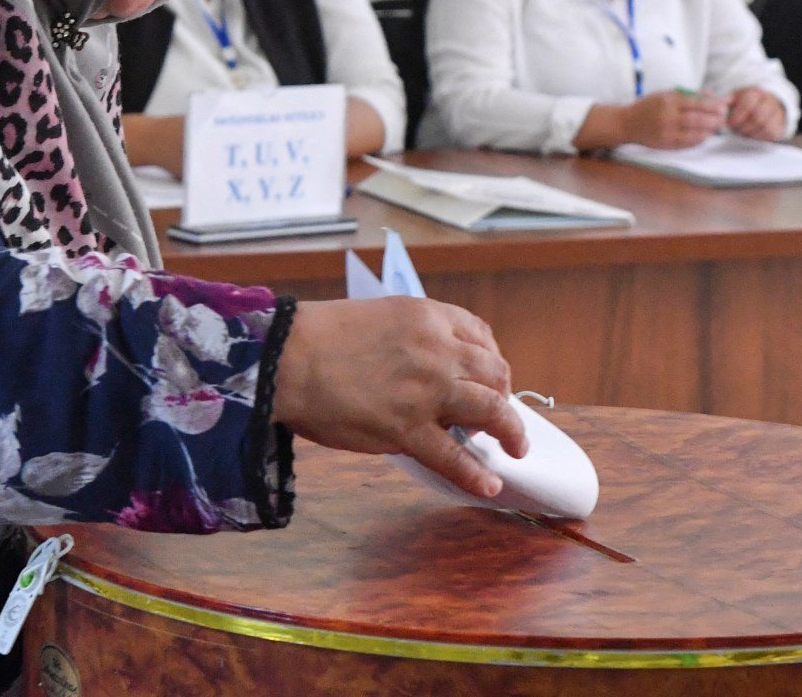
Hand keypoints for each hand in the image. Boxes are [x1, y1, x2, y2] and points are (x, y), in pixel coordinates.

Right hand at [273, 298, 527, 498]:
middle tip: (499, 413)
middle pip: (494, 373)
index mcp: (428, 318)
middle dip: (504, 394)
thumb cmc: (319, 336)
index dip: (491, 360)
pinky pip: (454, 457)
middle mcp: (438, 351)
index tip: (490, 377)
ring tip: (515, 448)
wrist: (286, 357)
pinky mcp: (407, 429)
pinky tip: (490, 484)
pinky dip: (476, 474)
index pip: (480, 336)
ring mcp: (427, 392)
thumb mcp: (379, 317)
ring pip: (491, 411)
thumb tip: (427, 367)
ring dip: (511, 431)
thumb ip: (411, 338)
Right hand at [621, 90, 725, 148]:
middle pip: (697, 119)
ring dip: (708, 131)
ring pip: (694, 133)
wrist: (627, 123)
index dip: (712, 106)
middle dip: (713, 120)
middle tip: (723, 119)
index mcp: (668, 101)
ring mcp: (666, 132)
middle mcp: (667, 117)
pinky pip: (687, 143)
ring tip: (716, 128)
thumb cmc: (648, 106)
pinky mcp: (665, 144)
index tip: (723, 107)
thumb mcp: (666, 95)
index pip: (695, 103)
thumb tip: (712, 95)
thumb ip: (688, 94)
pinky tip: (704, 136)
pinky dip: (698, 140)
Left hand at [725, 87, 786, 139]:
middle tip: (736, 129)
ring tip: (743, 131)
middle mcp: (768, 101)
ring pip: (765, 126)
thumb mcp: (735, 98)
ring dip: (751, 132)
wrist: (766, 103)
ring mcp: (777, 112)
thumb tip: (716, 106)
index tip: (730, 123)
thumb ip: (725, 102)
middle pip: (758, 116)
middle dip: (744, 126)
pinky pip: (772, 133)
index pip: (748, 103)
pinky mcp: (781, 125)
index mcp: (755, 92)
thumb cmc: (746, 103)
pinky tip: (752, 134)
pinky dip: (759, 136)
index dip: (737, 116)